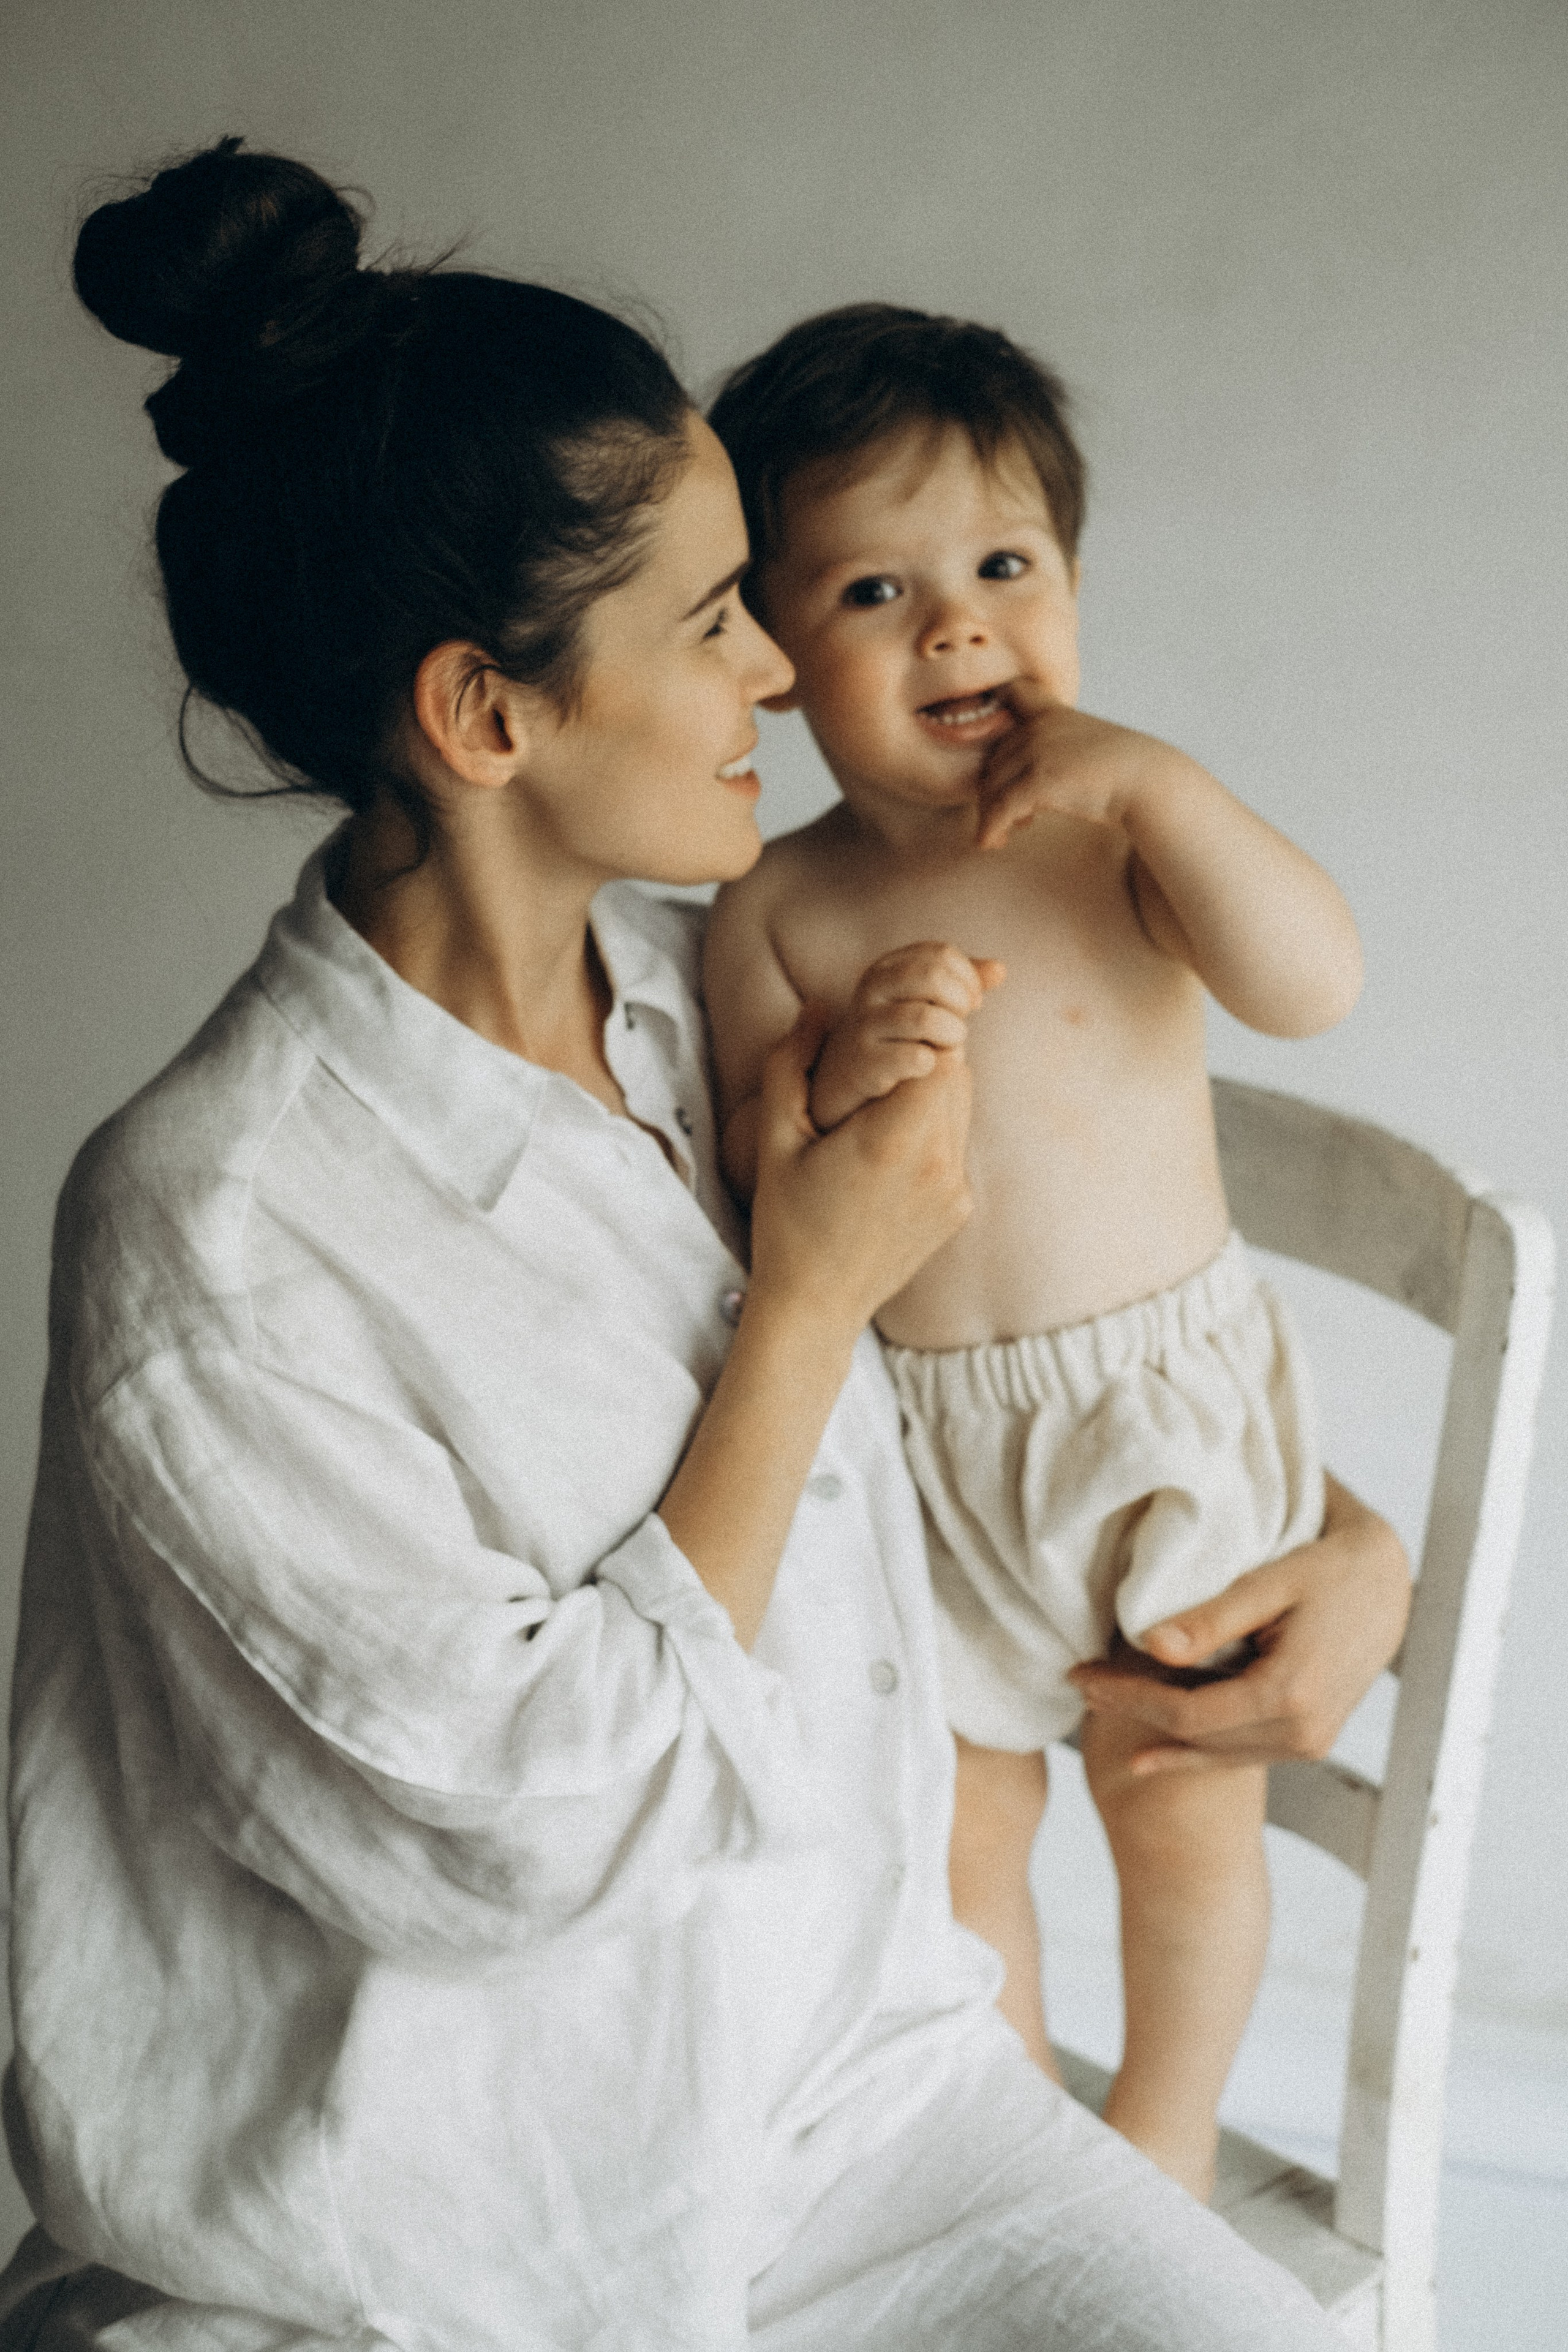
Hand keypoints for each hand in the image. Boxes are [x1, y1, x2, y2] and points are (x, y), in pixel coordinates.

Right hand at [748, 1003, 975, 1341]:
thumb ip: (790, 1065)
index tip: (885, 1039)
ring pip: (962, 1108)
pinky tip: (890, 1154)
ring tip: (881, 1106)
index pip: (938, 1054)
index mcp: (891, 1140)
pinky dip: (932, 1134)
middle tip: (881, 1063)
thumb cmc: (787, 1223)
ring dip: (931, 1093)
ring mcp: (955, 1190)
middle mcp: (937, 1164)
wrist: (817, 1306)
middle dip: (925, 1057)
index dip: (917, 1035)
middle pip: (958, 1074)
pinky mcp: (960, 1209)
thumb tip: (816, 1007)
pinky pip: (956, 1146)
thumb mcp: (774, 1140)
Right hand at [809, 942, 1003, 1132]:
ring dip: (952, 1035)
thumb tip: (1001, 970)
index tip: (973, 1003)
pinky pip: (917, 1057)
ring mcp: (865, 1024)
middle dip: (960, 1003)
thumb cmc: (899, 1033)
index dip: (968, 979)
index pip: (941, 955)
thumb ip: (963, 982)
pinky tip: (928, 1067)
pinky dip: (933, 1063)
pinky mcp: (866, 1063)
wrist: (848, 1076)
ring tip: (949, 1046)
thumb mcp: (925, 1000)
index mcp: (888, 966)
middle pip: (933, 977)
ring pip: (926, 1018)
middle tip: (962, 1026)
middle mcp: (871, 988)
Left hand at [975, 680, 1180, 851]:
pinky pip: (1000, 807)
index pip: (1010, 694)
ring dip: (991, 815)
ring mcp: (1038, 750)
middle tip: (1005, 818)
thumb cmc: (1122, 773)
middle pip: (993, 760)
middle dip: (993, 791)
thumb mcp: (1085, 746)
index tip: (990, 746)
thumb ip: (1056, 750)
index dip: (991, 713)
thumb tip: (1030, 779)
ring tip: (1001, 835)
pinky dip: (991, 828)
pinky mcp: (1040, 778)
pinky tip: (992, 843)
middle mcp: (1039, 726)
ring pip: (992, 787)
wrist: (1149, 782)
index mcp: (1052, 713)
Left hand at [1067, 1474, 1411, 1774]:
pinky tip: (1153, 1750)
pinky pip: (1238, 1753)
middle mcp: (1301, 1733)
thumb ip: (1212, 1619)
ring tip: (1103, 1705)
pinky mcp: (1309, 1740)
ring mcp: (1309, 1743)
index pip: (1187, 1714)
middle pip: (1196, 1737)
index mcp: (1289, 1695)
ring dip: (1158, 1735)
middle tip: (1080, 1684)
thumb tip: (1150, 1644)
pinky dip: (1193, 1749)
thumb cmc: (1331, 1570)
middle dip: (1132, 1713)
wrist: (1388, 1584)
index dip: (1128, 1698)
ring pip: (1215, 1752)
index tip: (1082, 1675)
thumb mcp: (1270, 1582)